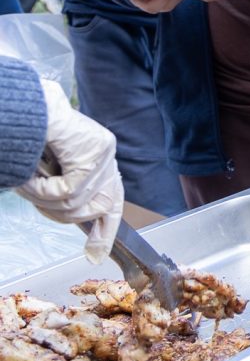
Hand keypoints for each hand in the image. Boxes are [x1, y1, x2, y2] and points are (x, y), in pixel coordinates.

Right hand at [15, 80, 124, 263]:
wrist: (26, 106)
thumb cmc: (31, 137)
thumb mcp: (50, 172)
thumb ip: (66, 191)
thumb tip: (79, 221)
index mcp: (99, 159)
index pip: (113, 201)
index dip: (105, 230)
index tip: (94, 254)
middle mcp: (107, 154)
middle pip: (101, 206)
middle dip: (71, 216)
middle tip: (43, 203)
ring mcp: (104, 152)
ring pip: (79, 203)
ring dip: (46, 200)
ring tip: (27, 183)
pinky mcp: (94, 152)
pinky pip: (69, 191)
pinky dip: (43, 190)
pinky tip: (30, 177)